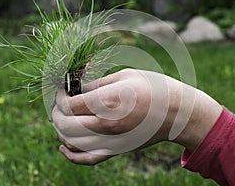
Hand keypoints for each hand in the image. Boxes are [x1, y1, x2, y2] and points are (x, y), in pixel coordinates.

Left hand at [52, 69, 221, 164]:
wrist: (178, 113)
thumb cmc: (155, 88)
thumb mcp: (124, 76)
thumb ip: (96, 84)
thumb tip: (77, 89)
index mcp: (109, 102)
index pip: (69, 105)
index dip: (59, 95)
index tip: (62, 87)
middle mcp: (107, 125)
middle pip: (65, 125)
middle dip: (56, 112)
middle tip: (59, 101)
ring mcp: (111, 141)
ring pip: (71, 143)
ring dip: (60, 129)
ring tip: (63, 116)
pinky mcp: (116, 150)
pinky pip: (87, 159)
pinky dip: (71, 155)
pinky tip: (63, 146)